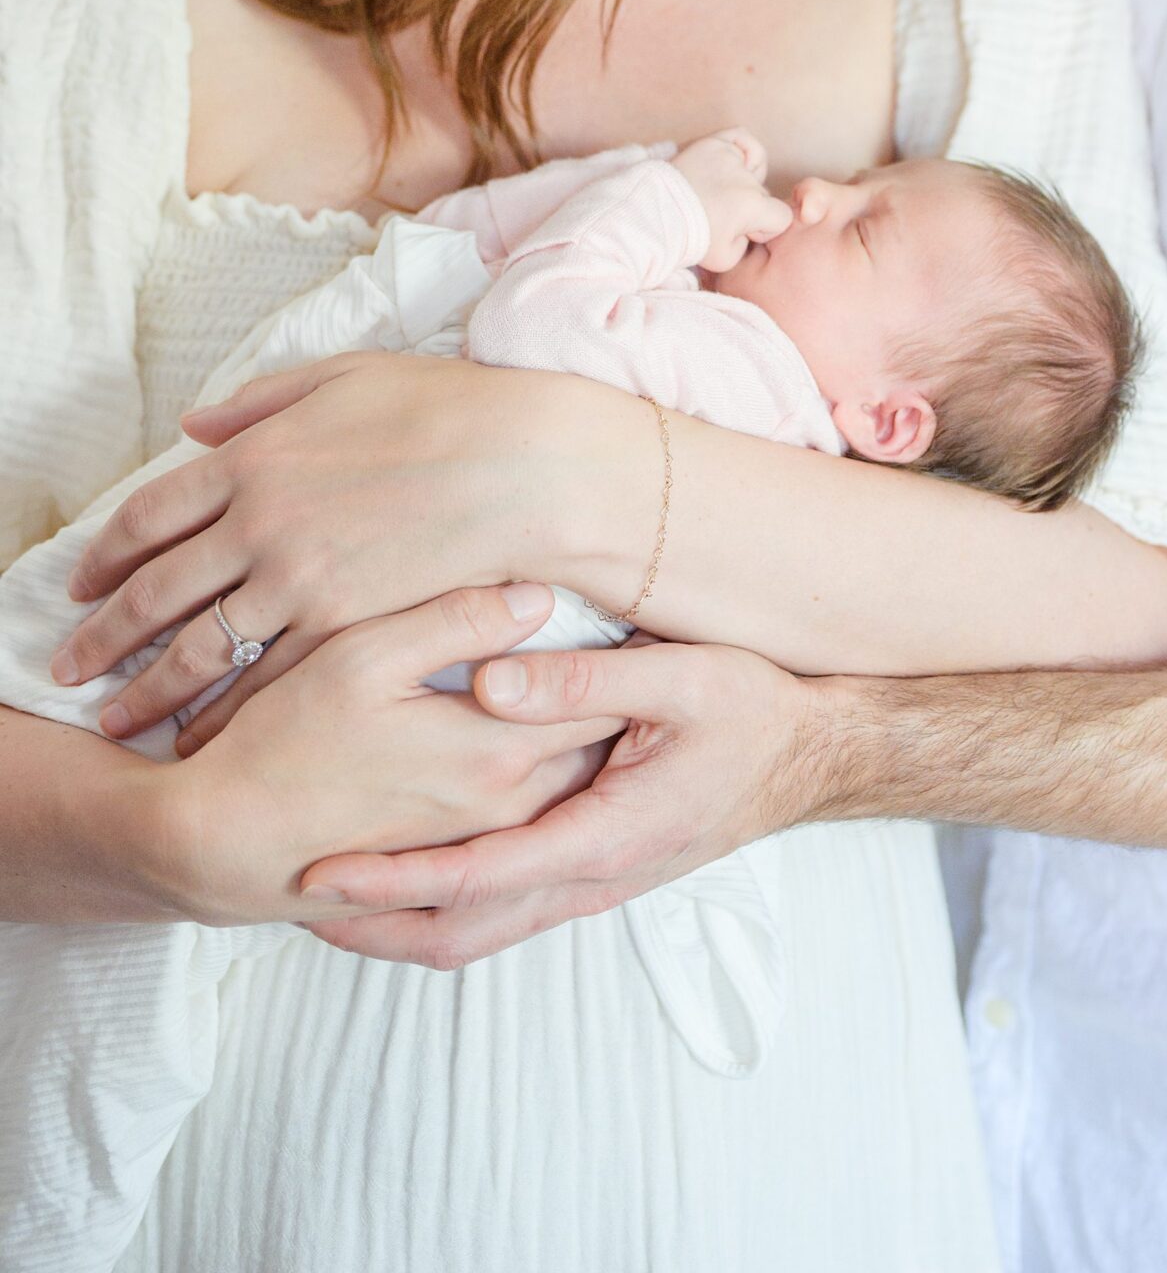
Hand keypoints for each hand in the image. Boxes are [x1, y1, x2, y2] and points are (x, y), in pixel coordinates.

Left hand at [56, 351, 606, 739]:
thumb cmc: (446, 407)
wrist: (523, 462)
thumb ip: (261, 401)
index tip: (80, 588)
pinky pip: (263, 680)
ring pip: (197, 651)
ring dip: (147, 690)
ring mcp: (297, 580)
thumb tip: (195, 424)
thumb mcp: (345, 377)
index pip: (149, 516)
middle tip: (68, 671)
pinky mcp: (341, 626)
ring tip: (116, 722)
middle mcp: (258, 522)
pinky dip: (224, 713)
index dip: (106, 556)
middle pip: (155, 594)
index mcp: (253, 457)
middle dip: (102, 639)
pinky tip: (203, 735)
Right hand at [162, 583, 623, 924]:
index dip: (633, 649)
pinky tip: (565, 748)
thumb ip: (454, 623)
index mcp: (495, 754)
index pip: (601, 697)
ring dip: (601, 741)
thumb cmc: (282, 743)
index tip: (657, 607)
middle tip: (658, 637)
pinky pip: (536, 823)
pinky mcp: (457, 862)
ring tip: (630, 686)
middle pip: (600, 745)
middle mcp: (505, 809)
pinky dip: (562, 788)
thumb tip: (539, 592)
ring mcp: (483, 844)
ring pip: (574, 786)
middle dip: (631, 696)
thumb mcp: (361, 659)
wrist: (220, 843)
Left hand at [294, 640, 827, 967]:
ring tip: (326, 899)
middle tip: (289, 903)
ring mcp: (594, 884)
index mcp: (607, 836)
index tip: (321, 874)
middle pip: (462, 931)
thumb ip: (583, 679)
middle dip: (373, 925)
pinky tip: (407, 875)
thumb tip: (487, 681)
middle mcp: (593, 879)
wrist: (813, 756)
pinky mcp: (594, 872)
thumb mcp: (678, 675)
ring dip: (401, 924)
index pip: (476, 876)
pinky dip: (442, 906)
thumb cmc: (752, 708)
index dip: (392, 881)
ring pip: (480, 931)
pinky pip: (503, 910)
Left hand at [673, 128, 793, 271]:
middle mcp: (744, 178)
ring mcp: (728, 157)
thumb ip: (749, 245)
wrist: (652, 215)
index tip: (742, 232)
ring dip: (741, 183)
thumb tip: (751, 227)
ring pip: (753, 170)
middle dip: (748, 207)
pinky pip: (742, 138)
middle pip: (763, 194)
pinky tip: (732, 165)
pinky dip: (743, 150)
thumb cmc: (688, 239)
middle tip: (719, 216)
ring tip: (718, 193)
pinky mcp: (711, 144)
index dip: (764, 228)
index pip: (781, 216)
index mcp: (753, 206)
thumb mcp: (726, 260)